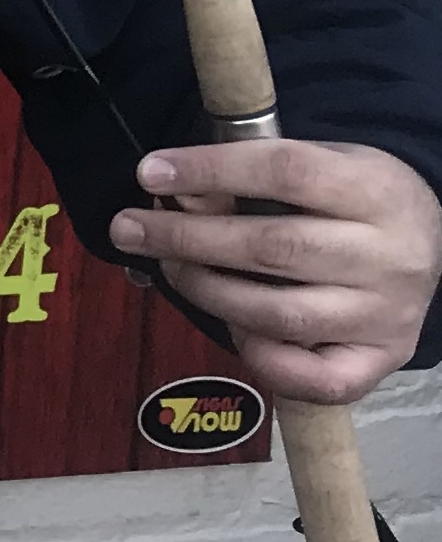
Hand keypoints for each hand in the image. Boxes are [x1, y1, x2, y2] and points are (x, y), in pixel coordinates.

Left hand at [109, 140, 441, 404]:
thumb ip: (248, 174)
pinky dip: (260, 356)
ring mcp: (388, 315)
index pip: (285, 170)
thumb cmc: (349, 200)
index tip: (149, 172)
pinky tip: (233, 326)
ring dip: (207, 290)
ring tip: (171, 268)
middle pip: (273, 248)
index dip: (210, 169)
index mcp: (376, 189)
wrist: (431, 243)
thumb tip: (175, 192)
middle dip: (185, 237)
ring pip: (280, 313)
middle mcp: (389, 256)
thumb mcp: (313, 164)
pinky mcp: (381, 360)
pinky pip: (312, 377)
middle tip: (129, 228)